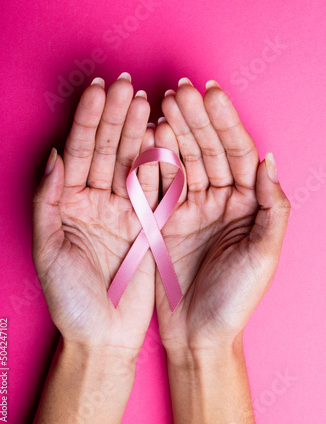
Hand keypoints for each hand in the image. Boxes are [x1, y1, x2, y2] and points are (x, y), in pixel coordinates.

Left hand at [32, 75, 157, 360]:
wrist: (105, 337)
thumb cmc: (71, 301)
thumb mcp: (49, 251)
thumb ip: (48, 201)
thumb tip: (53, 155)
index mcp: (69, 204)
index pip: (78, 152)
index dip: (88, 120)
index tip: (99, 90)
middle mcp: (96, 201)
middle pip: (105, 149)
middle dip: (115, 116)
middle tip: (126, 85)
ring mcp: (123, 210)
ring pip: (130, 161)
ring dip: (137, 131)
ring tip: (146, 100)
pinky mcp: (148, 223)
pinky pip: (153, 186)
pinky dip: (158, 161)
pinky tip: (162, 135)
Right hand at [154, 79, 290, 357]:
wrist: (198, 334)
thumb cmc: (236, 300)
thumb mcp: (264, 255)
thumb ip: (274, 207)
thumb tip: (269, 160)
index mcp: (248, 204)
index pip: (238, 153)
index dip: (225, 122)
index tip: (211, 94)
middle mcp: (220, 200)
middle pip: (209, 150)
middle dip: (195, 118)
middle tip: (179, 89)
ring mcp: (191, 207)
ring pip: (184, 160)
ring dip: (174, 131)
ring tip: (162, 102)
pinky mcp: (165, 219)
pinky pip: (160, 183)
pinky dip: (154, 159)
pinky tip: (149, 135)